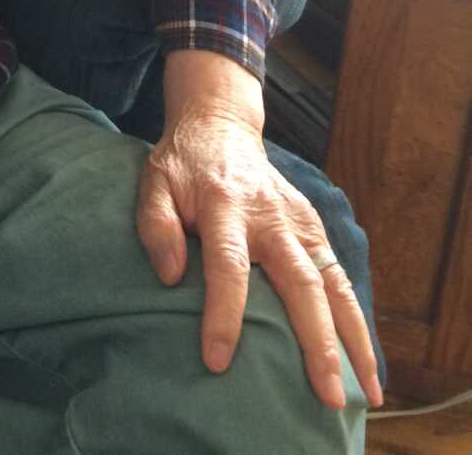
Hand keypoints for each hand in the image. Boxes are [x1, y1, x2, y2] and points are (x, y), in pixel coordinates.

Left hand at [136, 51, 383, 411]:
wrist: (220, 126)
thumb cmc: (183, 166)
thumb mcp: (154, 183)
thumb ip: (156, 226)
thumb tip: (169, 277)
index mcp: (225, 205)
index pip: (228, 266)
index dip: (224, 314)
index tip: (218, 360)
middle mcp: (270, 215)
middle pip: (301, 282)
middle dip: (317, 341)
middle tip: (328, 394)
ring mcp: (299, 221)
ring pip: (334, 283)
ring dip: (354, 338)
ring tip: (367, 391)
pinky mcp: (314, 227)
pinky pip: (340, 277)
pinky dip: (356, 319)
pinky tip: (364, 359)